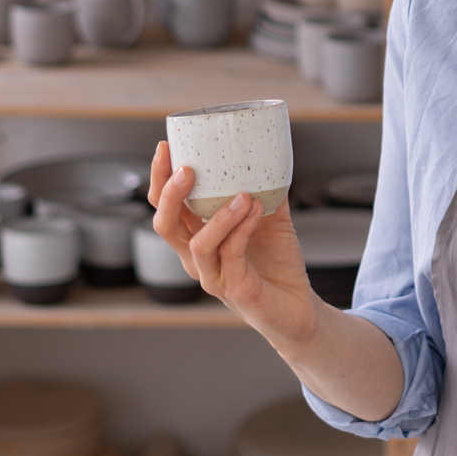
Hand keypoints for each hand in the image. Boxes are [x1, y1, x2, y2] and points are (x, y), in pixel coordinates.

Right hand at [150, 141, 317, 350]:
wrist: (297, 307)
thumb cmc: (276, 264)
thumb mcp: (269, 219)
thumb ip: (266, 190)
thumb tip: (271, 154)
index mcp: (197, 239)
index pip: (166, 208)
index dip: (159, 180)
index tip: (165, 148)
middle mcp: (197, 259)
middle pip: (165, 226)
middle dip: (170, 195)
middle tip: (187, 169)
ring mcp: (213, 276)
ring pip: (197, 244)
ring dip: (218, 216)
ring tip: (241, 195)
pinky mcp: (235, 289)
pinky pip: (231, 255)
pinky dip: (242, 230)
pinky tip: (256, 210)